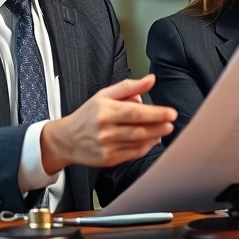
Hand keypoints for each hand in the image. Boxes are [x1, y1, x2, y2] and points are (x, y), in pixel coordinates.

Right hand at [40, 75, 176, 172]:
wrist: (66, 139)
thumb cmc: (88, 115)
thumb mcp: (105, 95)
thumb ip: (129, 87)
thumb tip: (150, 79)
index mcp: (105, 110)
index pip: (136, 112)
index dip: (156, 113)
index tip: (171, 113)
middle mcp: (105, 129)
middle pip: (139, 129)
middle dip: (159, 126)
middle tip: (171, 122)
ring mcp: (107, 146)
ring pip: (138, 142)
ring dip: (155, 137)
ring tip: (164, 130)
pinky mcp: (108, 159)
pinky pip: (133, 153)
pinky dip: (145, 147)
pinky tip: (152, 140)